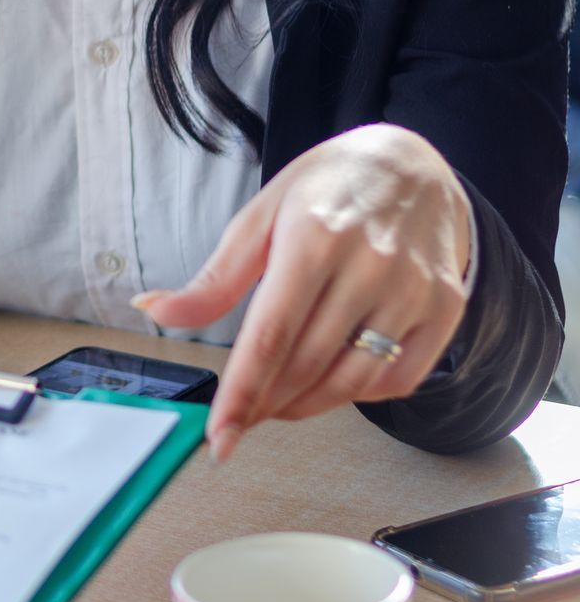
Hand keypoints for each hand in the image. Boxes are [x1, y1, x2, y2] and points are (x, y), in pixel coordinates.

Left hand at [134, 123, 471, 460]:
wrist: (413, 166)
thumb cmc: (326, 191)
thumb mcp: (260, 217)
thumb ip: (214, 278)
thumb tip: (155, 311)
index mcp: (314, 237)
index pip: (271, 334)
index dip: (242, 392)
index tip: (219, 435)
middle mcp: (370, 265)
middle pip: (308, 363)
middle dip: (264, 404)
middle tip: (237, 420)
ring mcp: (414, 289)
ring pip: (352, 380)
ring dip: (305, 406)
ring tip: (276, 404)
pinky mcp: (446, 309)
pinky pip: (399, 379)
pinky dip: (358, 395)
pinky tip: (330, 385)